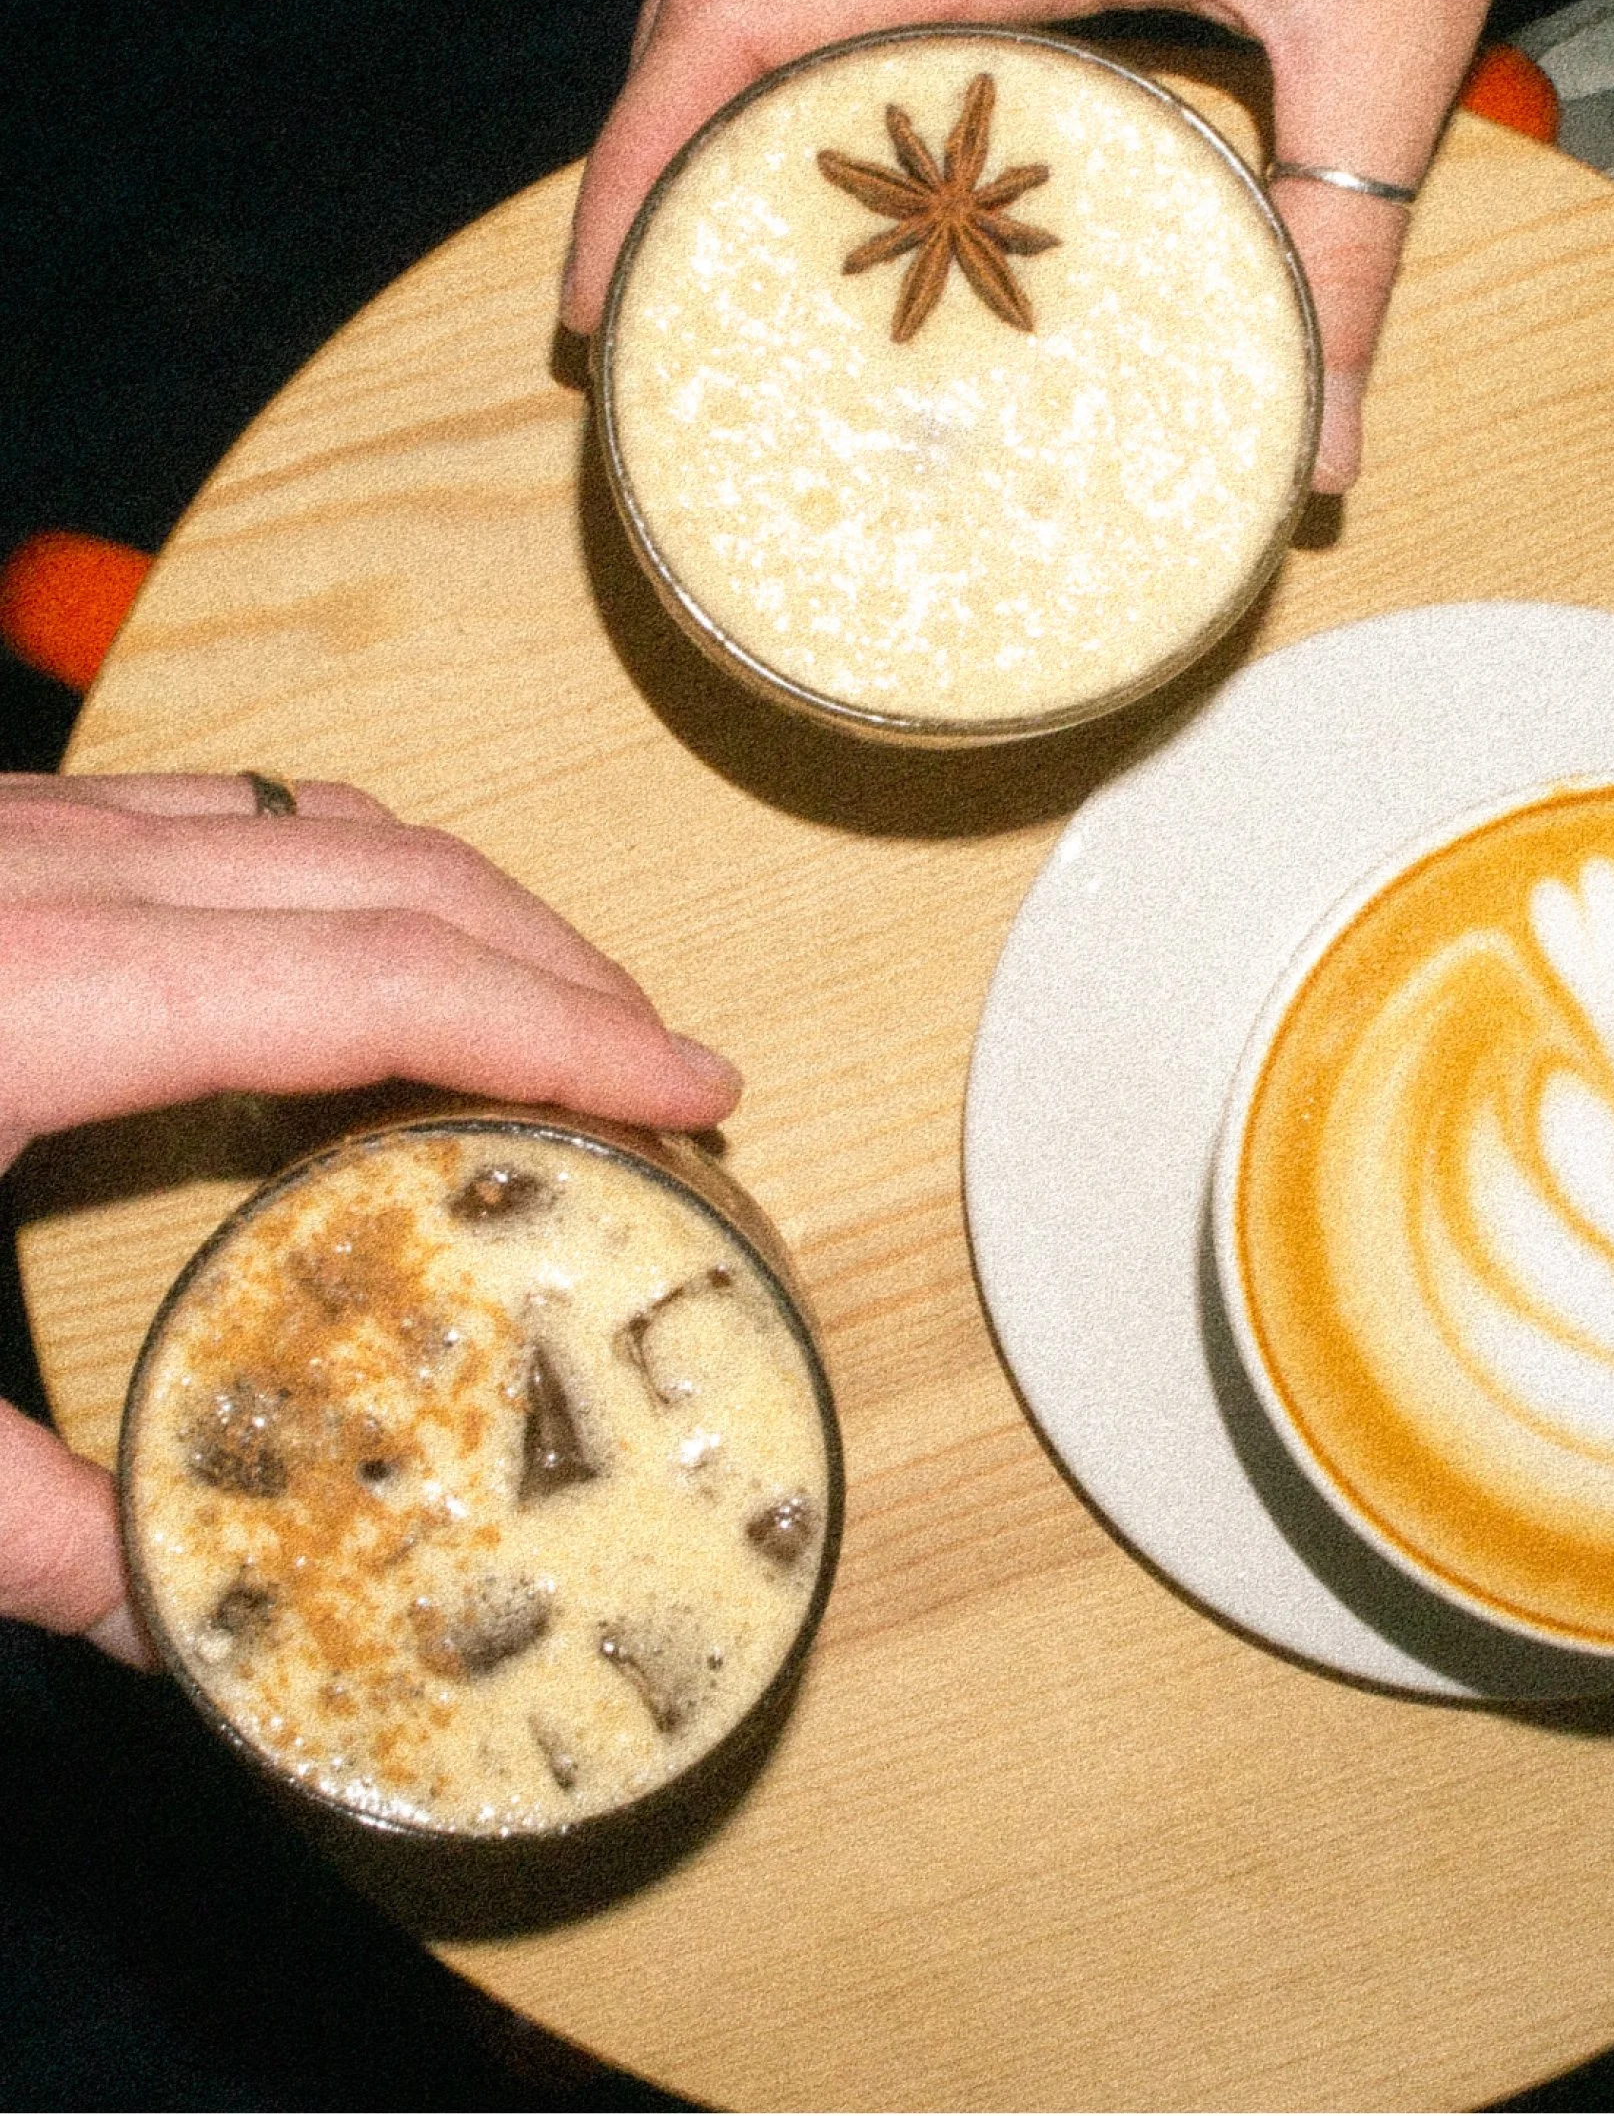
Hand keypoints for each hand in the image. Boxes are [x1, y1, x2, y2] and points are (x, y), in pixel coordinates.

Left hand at [0, 773, 744, 1665]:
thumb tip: (177, 1630)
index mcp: (29, 991)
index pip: (377, 980)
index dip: (567, 1030)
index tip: (702, 1089)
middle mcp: (38, 873)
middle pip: (390, 871)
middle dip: (562, 962)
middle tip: (672, 1072)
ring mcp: (0, 832)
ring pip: (316, 824)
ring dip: (469, 913)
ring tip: (554, 1022)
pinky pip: (226, 824)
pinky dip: (353, 889)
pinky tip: (355, 979)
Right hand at [560, 0, 1562, 491]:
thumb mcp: (1389, 46)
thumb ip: (1347, 257)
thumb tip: (1321, 460)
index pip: (752, 14)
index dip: (641, 149)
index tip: (605, 287)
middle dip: (646, 154)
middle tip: (638, 310)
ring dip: (704, 103)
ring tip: (697, 252)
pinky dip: (781, 55)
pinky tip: (808, 157)